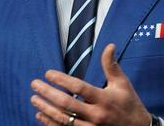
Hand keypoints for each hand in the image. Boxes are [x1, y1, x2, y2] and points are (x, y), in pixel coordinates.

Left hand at [30, 44, 150, 125]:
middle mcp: (96, 115)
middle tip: (34, 84)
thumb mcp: (122, 83)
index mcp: (104, 99)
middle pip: (66, 104)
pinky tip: (40, 115)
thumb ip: (111, 65)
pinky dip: (50, 123)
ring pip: (63, 120)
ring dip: (46, 109)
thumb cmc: (129, 103)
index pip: (79, 88)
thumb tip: (109, 45)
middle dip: (48, 93)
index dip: (61, 80)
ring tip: (34, 99)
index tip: (48, 73)